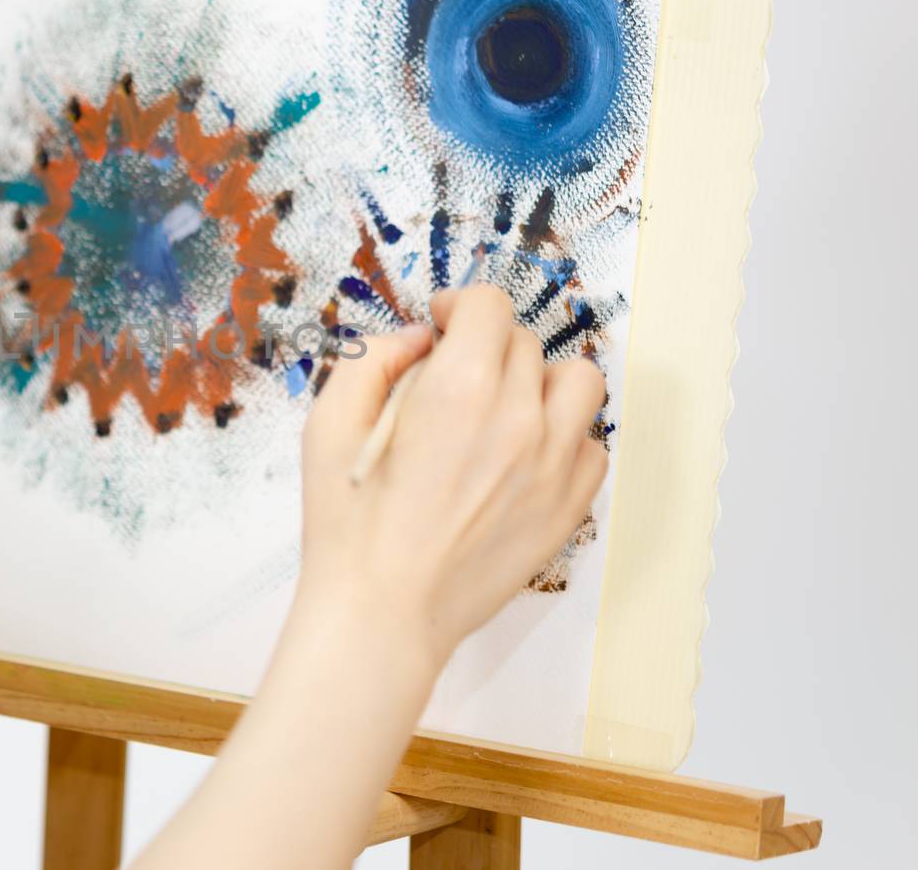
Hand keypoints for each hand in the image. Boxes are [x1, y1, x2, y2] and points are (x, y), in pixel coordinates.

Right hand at [299, 284, 608, 670]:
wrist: (382, 613)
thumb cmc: (348, 524)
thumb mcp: (327, 424)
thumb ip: (372, 359)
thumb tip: (419, 338)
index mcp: (458, 389)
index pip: (489, 307)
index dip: (459, 305)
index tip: (441, 325)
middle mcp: (518, 418)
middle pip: (525, 342)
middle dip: (487, 346)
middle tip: (453, 380)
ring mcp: (553, 465)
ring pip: (578, 383)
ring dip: (541, 381)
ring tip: (505, 408)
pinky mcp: (569, 507)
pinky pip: (590, 445)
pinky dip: (562, 437)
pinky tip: (521, 456)